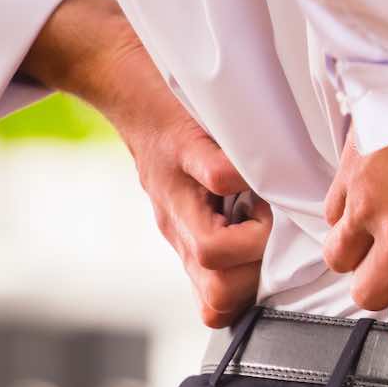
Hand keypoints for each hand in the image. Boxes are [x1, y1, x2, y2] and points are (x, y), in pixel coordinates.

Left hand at [20, 0, 269, 327]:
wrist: (120, 78)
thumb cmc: (168, 133)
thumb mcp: (187, 194)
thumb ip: (220, 226)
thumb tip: (267, 254)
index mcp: (184, 237)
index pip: (217, 307)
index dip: (249, 298)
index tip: (266, 263)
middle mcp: (177, 222)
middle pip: (218, 293)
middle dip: (255, 272)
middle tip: (265, 232)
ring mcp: (178, 187)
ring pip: (211, 252)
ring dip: (252, 234)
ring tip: (259, 202)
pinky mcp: (183, 143)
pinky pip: (215, 174)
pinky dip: (236, 176)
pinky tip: (246, 168)